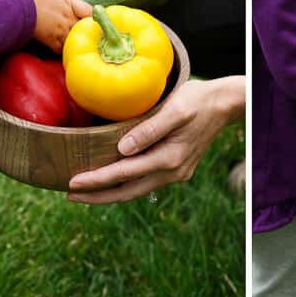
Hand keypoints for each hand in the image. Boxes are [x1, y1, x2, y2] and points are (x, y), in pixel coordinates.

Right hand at [22, 0, 90, 51]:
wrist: (18, 3)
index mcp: (69, 2)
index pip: (89, 12)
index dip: (91, 16)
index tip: (90, 19)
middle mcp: (68, 17)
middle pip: (84, 28)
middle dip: (84, 30)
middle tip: (83, 33)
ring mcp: (61, 29)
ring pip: (74, 39)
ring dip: (72, 41)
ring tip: (71, 42)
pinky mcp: (51, 39)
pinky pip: (60, 49)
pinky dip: (60, 50)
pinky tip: (58, 48)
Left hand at [67, 76, 245, 203]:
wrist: (226, 103)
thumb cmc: (199, 99)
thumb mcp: (175, 109)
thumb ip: (149, 130)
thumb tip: (121, 150)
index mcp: (170, 158)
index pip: (124, 173)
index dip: (96, 180)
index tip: (71, 184)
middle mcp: (173, 171)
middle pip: (128, 192)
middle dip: (98, 196)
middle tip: (69, 196)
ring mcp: (177, 172)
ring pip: (136, 190)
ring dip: (110, 193)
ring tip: (85, 192)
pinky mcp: (178, 167)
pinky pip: (145, 182)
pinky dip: (125, 184)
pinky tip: (112, 180)